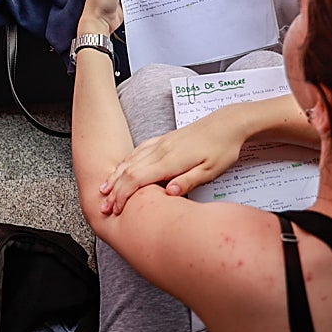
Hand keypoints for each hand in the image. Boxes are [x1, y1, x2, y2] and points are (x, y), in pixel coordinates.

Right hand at [99, 105, 246, 213]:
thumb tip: (169, 193)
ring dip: (116, 175)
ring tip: (105, 189)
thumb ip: (188, 181)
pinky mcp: (164, 139)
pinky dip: (126, 161)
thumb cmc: (222, 149)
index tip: (115, 208)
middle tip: (104, 206)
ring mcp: (161, 143)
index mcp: (172, 160)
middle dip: (114, 189)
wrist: (227, 123)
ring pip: (131, 159)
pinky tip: (122, 168)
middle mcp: (162, 149)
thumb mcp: (212, 171)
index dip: (123, 194)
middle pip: (129, 170)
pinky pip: (138, 150)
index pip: (138, 178)